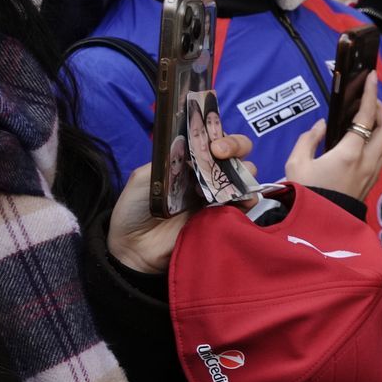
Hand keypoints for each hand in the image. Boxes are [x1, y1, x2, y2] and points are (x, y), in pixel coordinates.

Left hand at [107, 133, 253, 273]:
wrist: (134, 247)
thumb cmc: (134, 210)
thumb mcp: (142, 177)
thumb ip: (166, 160)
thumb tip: (193, 151)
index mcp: (188, 161)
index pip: (212, 139)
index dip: (217, 134)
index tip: (211, 143)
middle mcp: (206, 174)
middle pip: (236, 152)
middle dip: (236, 146)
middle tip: (221, 153)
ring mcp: (217, 195)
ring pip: (245, 175)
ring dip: (241, 172)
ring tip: (223, 183)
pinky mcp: (224, 216)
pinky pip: (245, 203)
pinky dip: (247, 197)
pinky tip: (239, 199)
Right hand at [285, 74, 381, 201]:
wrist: (318, 227)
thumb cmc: (305, 195)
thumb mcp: (296, 164)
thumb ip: (309, 139)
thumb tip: (322, 125)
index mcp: (349, 153)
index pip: (366, 117)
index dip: (371, 94)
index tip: (373, 77)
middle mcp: (367, 161)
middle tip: (369, 99)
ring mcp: (372, 173)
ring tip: (366, 117)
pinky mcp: (371, 182)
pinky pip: (381, 154)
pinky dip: (377, 140)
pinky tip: (363, 138)